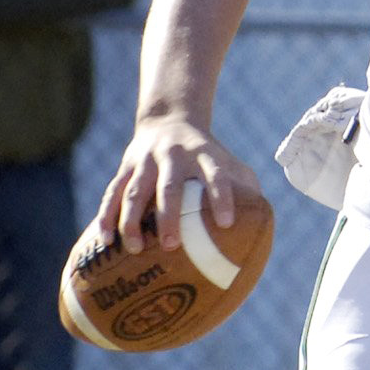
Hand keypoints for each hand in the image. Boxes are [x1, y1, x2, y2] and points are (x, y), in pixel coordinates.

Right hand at [97, 114, 260, 253]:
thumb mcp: (229, 161)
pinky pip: (112, 194)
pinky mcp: (125, 168)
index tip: (226, 224)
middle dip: (169, 216)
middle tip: (171, 245)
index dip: (222, 197)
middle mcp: (174, 157)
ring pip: (135, 192)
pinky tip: (106, 239)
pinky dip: (108, 216)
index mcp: (204, 156)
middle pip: (170, 187)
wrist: (169, 120)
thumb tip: (263, 223)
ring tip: (135, 248)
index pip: (217, 175)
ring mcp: (146, 162)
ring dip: (133, 220)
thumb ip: (246, 186)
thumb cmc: (207, 154)